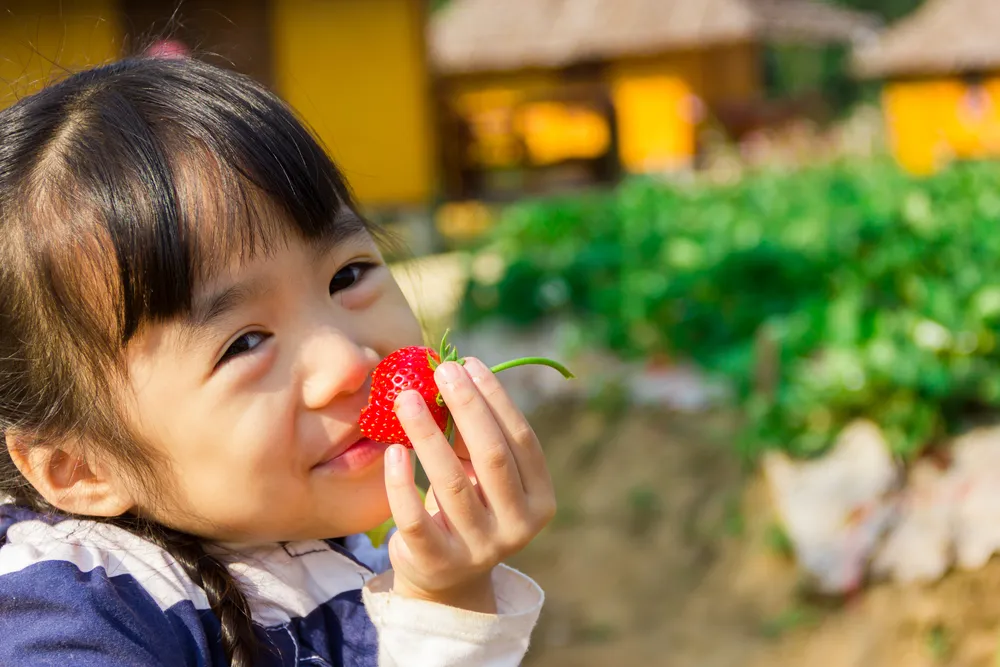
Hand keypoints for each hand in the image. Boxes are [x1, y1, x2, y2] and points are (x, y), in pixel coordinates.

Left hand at [383, 356, 556, 612]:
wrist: (447, 578)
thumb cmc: (468, 507)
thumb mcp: (481, 475)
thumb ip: (476, 436)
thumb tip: (454, 373)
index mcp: (539, 499)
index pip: (521, 440)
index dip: (496, 399)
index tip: (470, 363)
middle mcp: (517, 527)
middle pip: (492, 456)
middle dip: (467, 406)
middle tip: (442, 370)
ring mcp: (479, 548)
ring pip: (451, 484)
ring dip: (428, 434)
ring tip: (406, 398)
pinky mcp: (438, 563)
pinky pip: (416, 518)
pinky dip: (401, 482)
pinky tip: (393, 450)